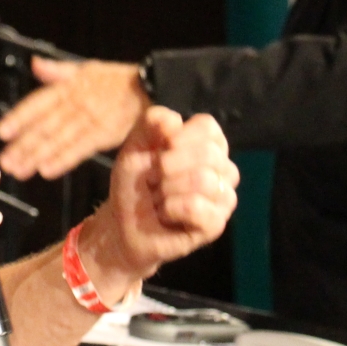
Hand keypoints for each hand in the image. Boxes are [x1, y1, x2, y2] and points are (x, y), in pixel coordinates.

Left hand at [0, 57, 149, 180]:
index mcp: (69, 87)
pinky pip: (80, 149)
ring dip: (36, 156)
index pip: (38, 103)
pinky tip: (46, 170)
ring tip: (18, 170)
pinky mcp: (104, 136)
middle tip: (4, 160)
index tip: (2, 131)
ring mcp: (90, 121)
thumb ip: (58, 71)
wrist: (149, 88)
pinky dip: (62, 160)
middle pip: (44, 126)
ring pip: (58, 140)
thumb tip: (35, 64)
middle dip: (22, 144)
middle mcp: (76, 104)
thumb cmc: (115, 80)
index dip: (19, 117)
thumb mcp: (86, 69)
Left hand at [84, 110, 238, 290]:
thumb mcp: (134, 147)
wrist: (124, 225)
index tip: (160, 150)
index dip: (180, 137)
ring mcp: (223, 197)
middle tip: (154, 180)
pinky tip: (166, 214)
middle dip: (168, 167)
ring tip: (159, 199)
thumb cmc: (134, 184)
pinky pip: (198, 208)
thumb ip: (150, 124)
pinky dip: (172, 209)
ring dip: (167, 189)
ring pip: (205, 180)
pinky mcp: (216, 224)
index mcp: (207, 144)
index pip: (208, 128)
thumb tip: (174, 120)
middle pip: (209, 153)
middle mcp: (222, 169)